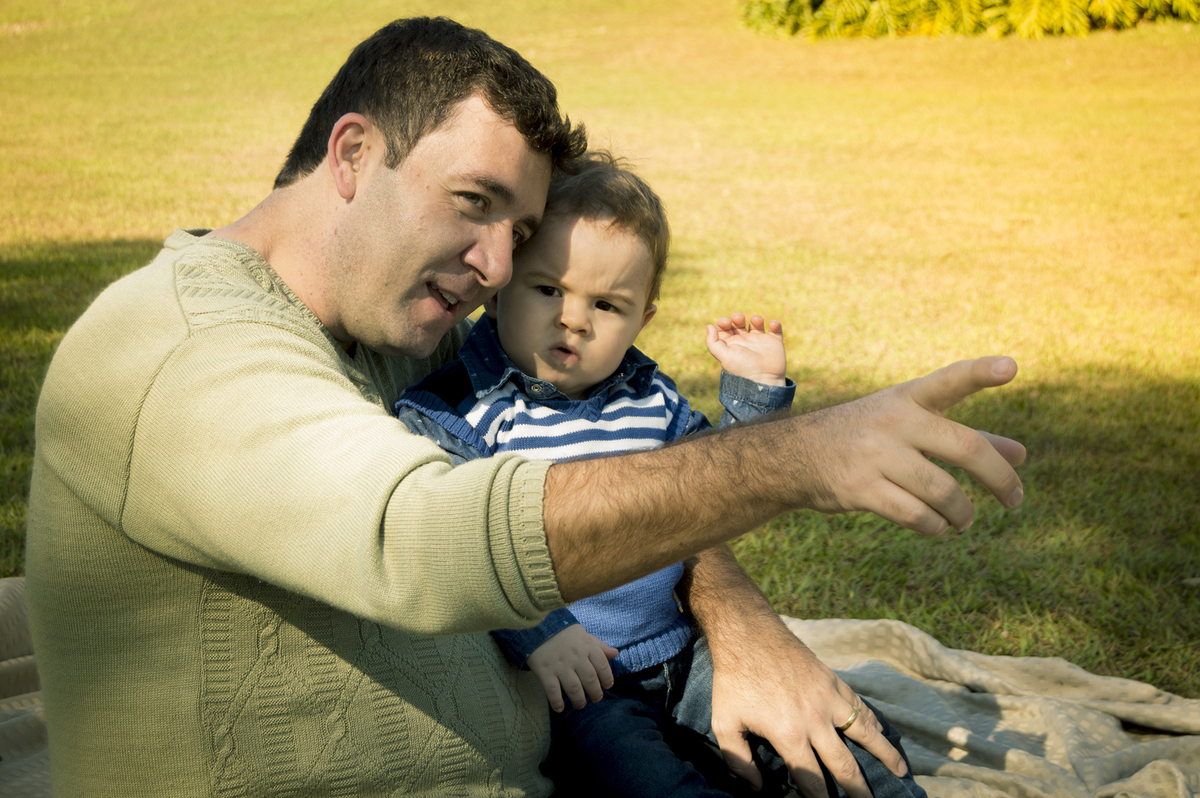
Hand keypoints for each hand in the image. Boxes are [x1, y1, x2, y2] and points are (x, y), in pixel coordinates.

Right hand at [525, 624, 618, 711]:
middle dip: (595, 694)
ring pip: (574, 688)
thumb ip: (599, 645)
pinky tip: (560, 707)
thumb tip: (615, 653)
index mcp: (587, 646)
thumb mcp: (583, 634)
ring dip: (579, 700)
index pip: (602, 666)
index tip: (606, 686)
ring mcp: (560, 665)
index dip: (607, 679)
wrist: (536, 626)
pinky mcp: (545, 671)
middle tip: (595, 699)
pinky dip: (557, 702)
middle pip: (590, 680)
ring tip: (580, 704)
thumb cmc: (563, 632)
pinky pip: (553, 691)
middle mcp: (576, 657)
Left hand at [705, 312, 786, 385]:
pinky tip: (772, 325)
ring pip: (756, 324)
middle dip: (738, 317)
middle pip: (739, 323)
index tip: (726, 323)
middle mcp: (745, 342)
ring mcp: (760, 341)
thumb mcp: (724, 356)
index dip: (723, 322)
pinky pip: (775, 329)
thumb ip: (713, 342)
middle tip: (739, 320)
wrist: (763, 380)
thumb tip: (709, 326)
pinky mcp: (774, 342)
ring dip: (756, 319)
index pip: (724, 328)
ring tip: (757, 322)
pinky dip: (775, 324)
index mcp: (731, 344)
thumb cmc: (742, 369)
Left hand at [709, 622, 902, 797]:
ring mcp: (829, 698)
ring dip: (885, 755)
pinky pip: (861, 706)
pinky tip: (885, 734)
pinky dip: (876, 723)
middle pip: (844, 765)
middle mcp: (815, 720)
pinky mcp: (833, 681)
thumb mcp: (724, 722)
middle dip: (859, 791)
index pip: (811, 779)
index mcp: (788, 734)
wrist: (748, 635)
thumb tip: (756, 787)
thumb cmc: (733, 680)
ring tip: (901, 773)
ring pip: (866, 733)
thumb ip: (738, 759)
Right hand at [806, 355, 1026, 534]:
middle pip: (965, 448)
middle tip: (1016, 500)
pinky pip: (917, 516)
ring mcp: (875, 454)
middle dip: (1000, 480)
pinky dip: (937, 527)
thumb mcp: (912, 425)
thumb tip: (1022, 455)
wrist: (797, 455)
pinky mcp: (860, 488)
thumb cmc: (869, 437)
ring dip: (964, 514)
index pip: (950, 380)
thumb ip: (967, 437)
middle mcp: (894, 420)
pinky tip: (939, 527)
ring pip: (944, 492)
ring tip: (965, 520)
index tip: (1012, 368)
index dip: (981, 373)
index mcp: (908, 398)